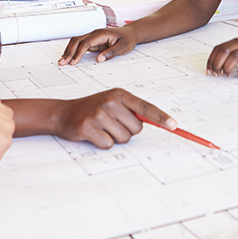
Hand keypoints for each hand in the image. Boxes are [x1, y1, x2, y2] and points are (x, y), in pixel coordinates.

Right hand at [54, 89, 174, 148]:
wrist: (63, 113)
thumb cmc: (92, 108)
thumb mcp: (112, 101)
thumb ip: (131, 109)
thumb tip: (157, 121)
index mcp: (120, 94)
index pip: (146, 107)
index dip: (161, 117)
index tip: (174, 126)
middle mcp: (111, 102)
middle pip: (136, 128)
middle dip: (127, 131)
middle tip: (112, 124)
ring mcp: (99, 114)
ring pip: (123, 138)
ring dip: (114, 138)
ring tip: (102, 128)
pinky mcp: (89, 127)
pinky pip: (108, 144)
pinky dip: (102, 143)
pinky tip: (94, 134)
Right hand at [59, 27, 137, 64]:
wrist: (130, 34)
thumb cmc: (127, 39)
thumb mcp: (123, 47)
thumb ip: (111, 52)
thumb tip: (99, 59)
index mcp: (101, 34)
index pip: (86, 43)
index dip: (79, 53)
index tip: (74, 62)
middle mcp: (95, 34)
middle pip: (77, 41)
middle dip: (69, 52)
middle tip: (63, 62)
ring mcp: (93, 37)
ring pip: (76, 42)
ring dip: (69, 51)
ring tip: (62, 60)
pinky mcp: (93, 42)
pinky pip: (80, 45)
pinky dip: (73, 51)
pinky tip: (69, 57)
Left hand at [207, 38, 237, 76]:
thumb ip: (231, 57)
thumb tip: (217, 68)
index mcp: (236, 41)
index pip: (218, 48)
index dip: (211, 60)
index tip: (209, 71)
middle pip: (224, 50)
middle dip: (217, 63)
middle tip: (216, 74)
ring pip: (235, 55)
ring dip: (227, 66)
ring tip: (226, 75)